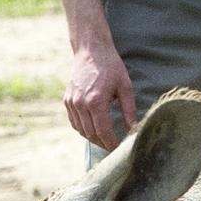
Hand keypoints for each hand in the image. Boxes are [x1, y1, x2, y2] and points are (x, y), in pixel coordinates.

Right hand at [66, 33, 135, 150]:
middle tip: (115, 149)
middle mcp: (80, 104)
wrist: (90, 50)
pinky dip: (83, 129)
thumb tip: (134, 129)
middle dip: (103, 144)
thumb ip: (129, 110)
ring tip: (106, 141)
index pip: (103, 131)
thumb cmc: (111, 67)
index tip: (119, 150)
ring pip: (81, 130)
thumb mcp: (125, 87)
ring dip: (93, 138)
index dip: (111, 144)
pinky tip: (94, 130)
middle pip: (91, 134)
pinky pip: (74, 122)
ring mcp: (71, 102)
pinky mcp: (67, 100)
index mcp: (96, 101)